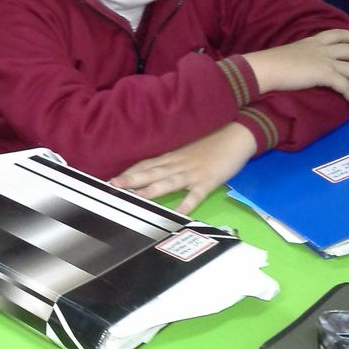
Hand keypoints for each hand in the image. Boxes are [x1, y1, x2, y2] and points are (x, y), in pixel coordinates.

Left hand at [111, 123, 257, 215]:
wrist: (237, 133)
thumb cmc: (212, 141)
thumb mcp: (187, 149)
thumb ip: (171, 159)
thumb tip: (154, 169)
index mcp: (172, 157)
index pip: (146, 164)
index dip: (129, 172)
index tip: (112, 179)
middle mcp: (177, 164)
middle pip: (151, 172)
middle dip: (131, 179)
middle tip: (113, 186)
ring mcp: (192, 173)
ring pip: (168, 182)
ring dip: (151, 189)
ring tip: (136, 196)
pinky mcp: (208, 181)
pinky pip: (195, 195)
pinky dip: (186, 204)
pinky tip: (178, 214)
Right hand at [243, 29, 348, 108]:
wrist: (264, 68)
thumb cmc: (268, 63)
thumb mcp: (287, 54)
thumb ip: (297, 57)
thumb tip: (297, 65)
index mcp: (311, 42)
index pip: (336, 34)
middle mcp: (321, 49)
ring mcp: (324, 61)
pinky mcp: (324, 74)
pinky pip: (346, 86)